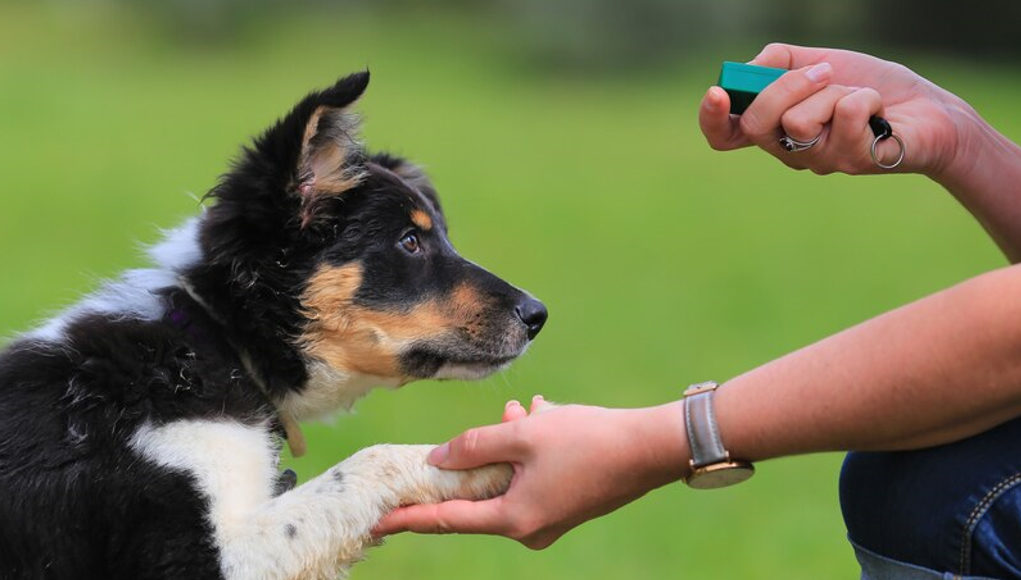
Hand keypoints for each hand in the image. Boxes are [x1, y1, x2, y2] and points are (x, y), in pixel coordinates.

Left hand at [374, 396, 686, 548]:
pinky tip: (541, 417)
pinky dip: (530, 449)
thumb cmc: (588, 439)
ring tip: (521, 411)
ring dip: (508, 444)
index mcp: (513, 518)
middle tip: (479, 428)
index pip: (447, 520)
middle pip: (479, 495)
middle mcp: (530, 528)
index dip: (409, 518)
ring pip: (508, 478)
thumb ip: (474, 445)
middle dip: (475, 457)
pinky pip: (531, 477)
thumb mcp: (523, 435)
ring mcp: (550, 519)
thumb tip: (437, 458)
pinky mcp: (566, 505)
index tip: (377, 521)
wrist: (651, 448)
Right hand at [699, 43, 963, 177]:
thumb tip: (749, 70)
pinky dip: (866, 97)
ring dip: (834, 91)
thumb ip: (778, 62)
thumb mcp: (818, 62)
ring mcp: (820, 161)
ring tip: (857, 96)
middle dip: (786, 87)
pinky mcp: (853, 162)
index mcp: (775, 128)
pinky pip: (844, 115)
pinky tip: (880, 111)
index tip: (718, 93)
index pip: (725, 135)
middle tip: (823, 72)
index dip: (712, 119)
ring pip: (799, 121)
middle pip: (755, 125)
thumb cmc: (870, 86)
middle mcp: (790, 151)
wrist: (929, 109)